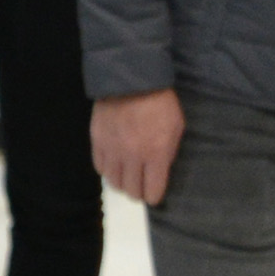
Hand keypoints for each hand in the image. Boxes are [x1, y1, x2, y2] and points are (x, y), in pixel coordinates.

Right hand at [87, 88, 187, 207]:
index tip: (154, 193)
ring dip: (122, 182)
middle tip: (141, 185)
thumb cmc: (161, 103)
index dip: (154, 195)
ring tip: (127, 175)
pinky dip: (108, 169)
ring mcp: (113, 150)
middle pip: (131, 191)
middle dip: (138, 192)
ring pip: (114, 183)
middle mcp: (133, 157)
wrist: (132, 80)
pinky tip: (114, 163)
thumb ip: (169, 152)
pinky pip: (100, 168)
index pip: (152, 191)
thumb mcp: (177, 126)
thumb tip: (160, 170)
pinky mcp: (97, 142)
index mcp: (156, 154)